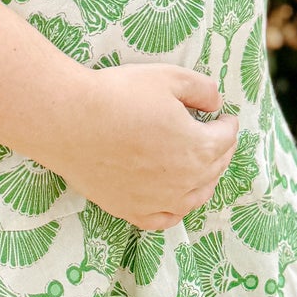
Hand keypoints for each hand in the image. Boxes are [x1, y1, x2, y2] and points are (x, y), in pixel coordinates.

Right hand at [53, 65, 240, 231]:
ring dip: (205, 180)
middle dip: (220, 150)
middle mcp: (185, 180)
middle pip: (215, 167)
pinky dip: (176, 209)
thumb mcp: (169, 77)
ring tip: (202, 168)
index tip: (224, 117)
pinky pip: (164, 219)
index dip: (227, 123)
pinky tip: (175, 200)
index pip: (226, 137)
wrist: (69, 121)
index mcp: (199, 147)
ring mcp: (158, 200)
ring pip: (195, 197)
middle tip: (216, 138)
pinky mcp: (131, 210)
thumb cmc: (118, 95)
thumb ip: (203, 89)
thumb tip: (216, 103)